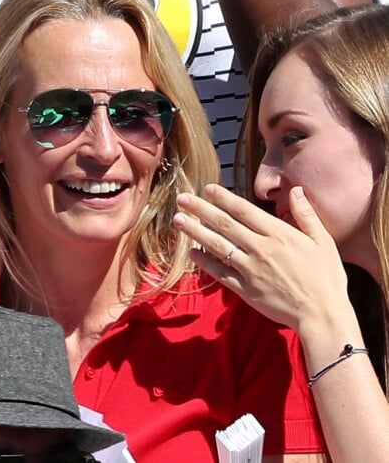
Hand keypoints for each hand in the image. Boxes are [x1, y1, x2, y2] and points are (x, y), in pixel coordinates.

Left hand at [173, 184, 350, 333]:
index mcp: (279, 235)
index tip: (207, 188)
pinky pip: (219, 273)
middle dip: (201, 209)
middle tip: (182, 199)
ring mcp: (250, 270)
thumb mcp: (323, 242)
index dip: (224, 198)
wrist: (323, 316)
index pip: (244, 211)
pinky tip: (191, 252)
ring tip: (178, 220)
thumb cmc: (326, 278)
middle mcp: (261, 249)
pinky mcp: (245, 290)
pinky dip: (204, 262)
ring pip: (217, 246)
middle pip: (224, 224)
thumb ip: (306, 215)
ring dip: (195, 231)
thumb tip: (296, 190)